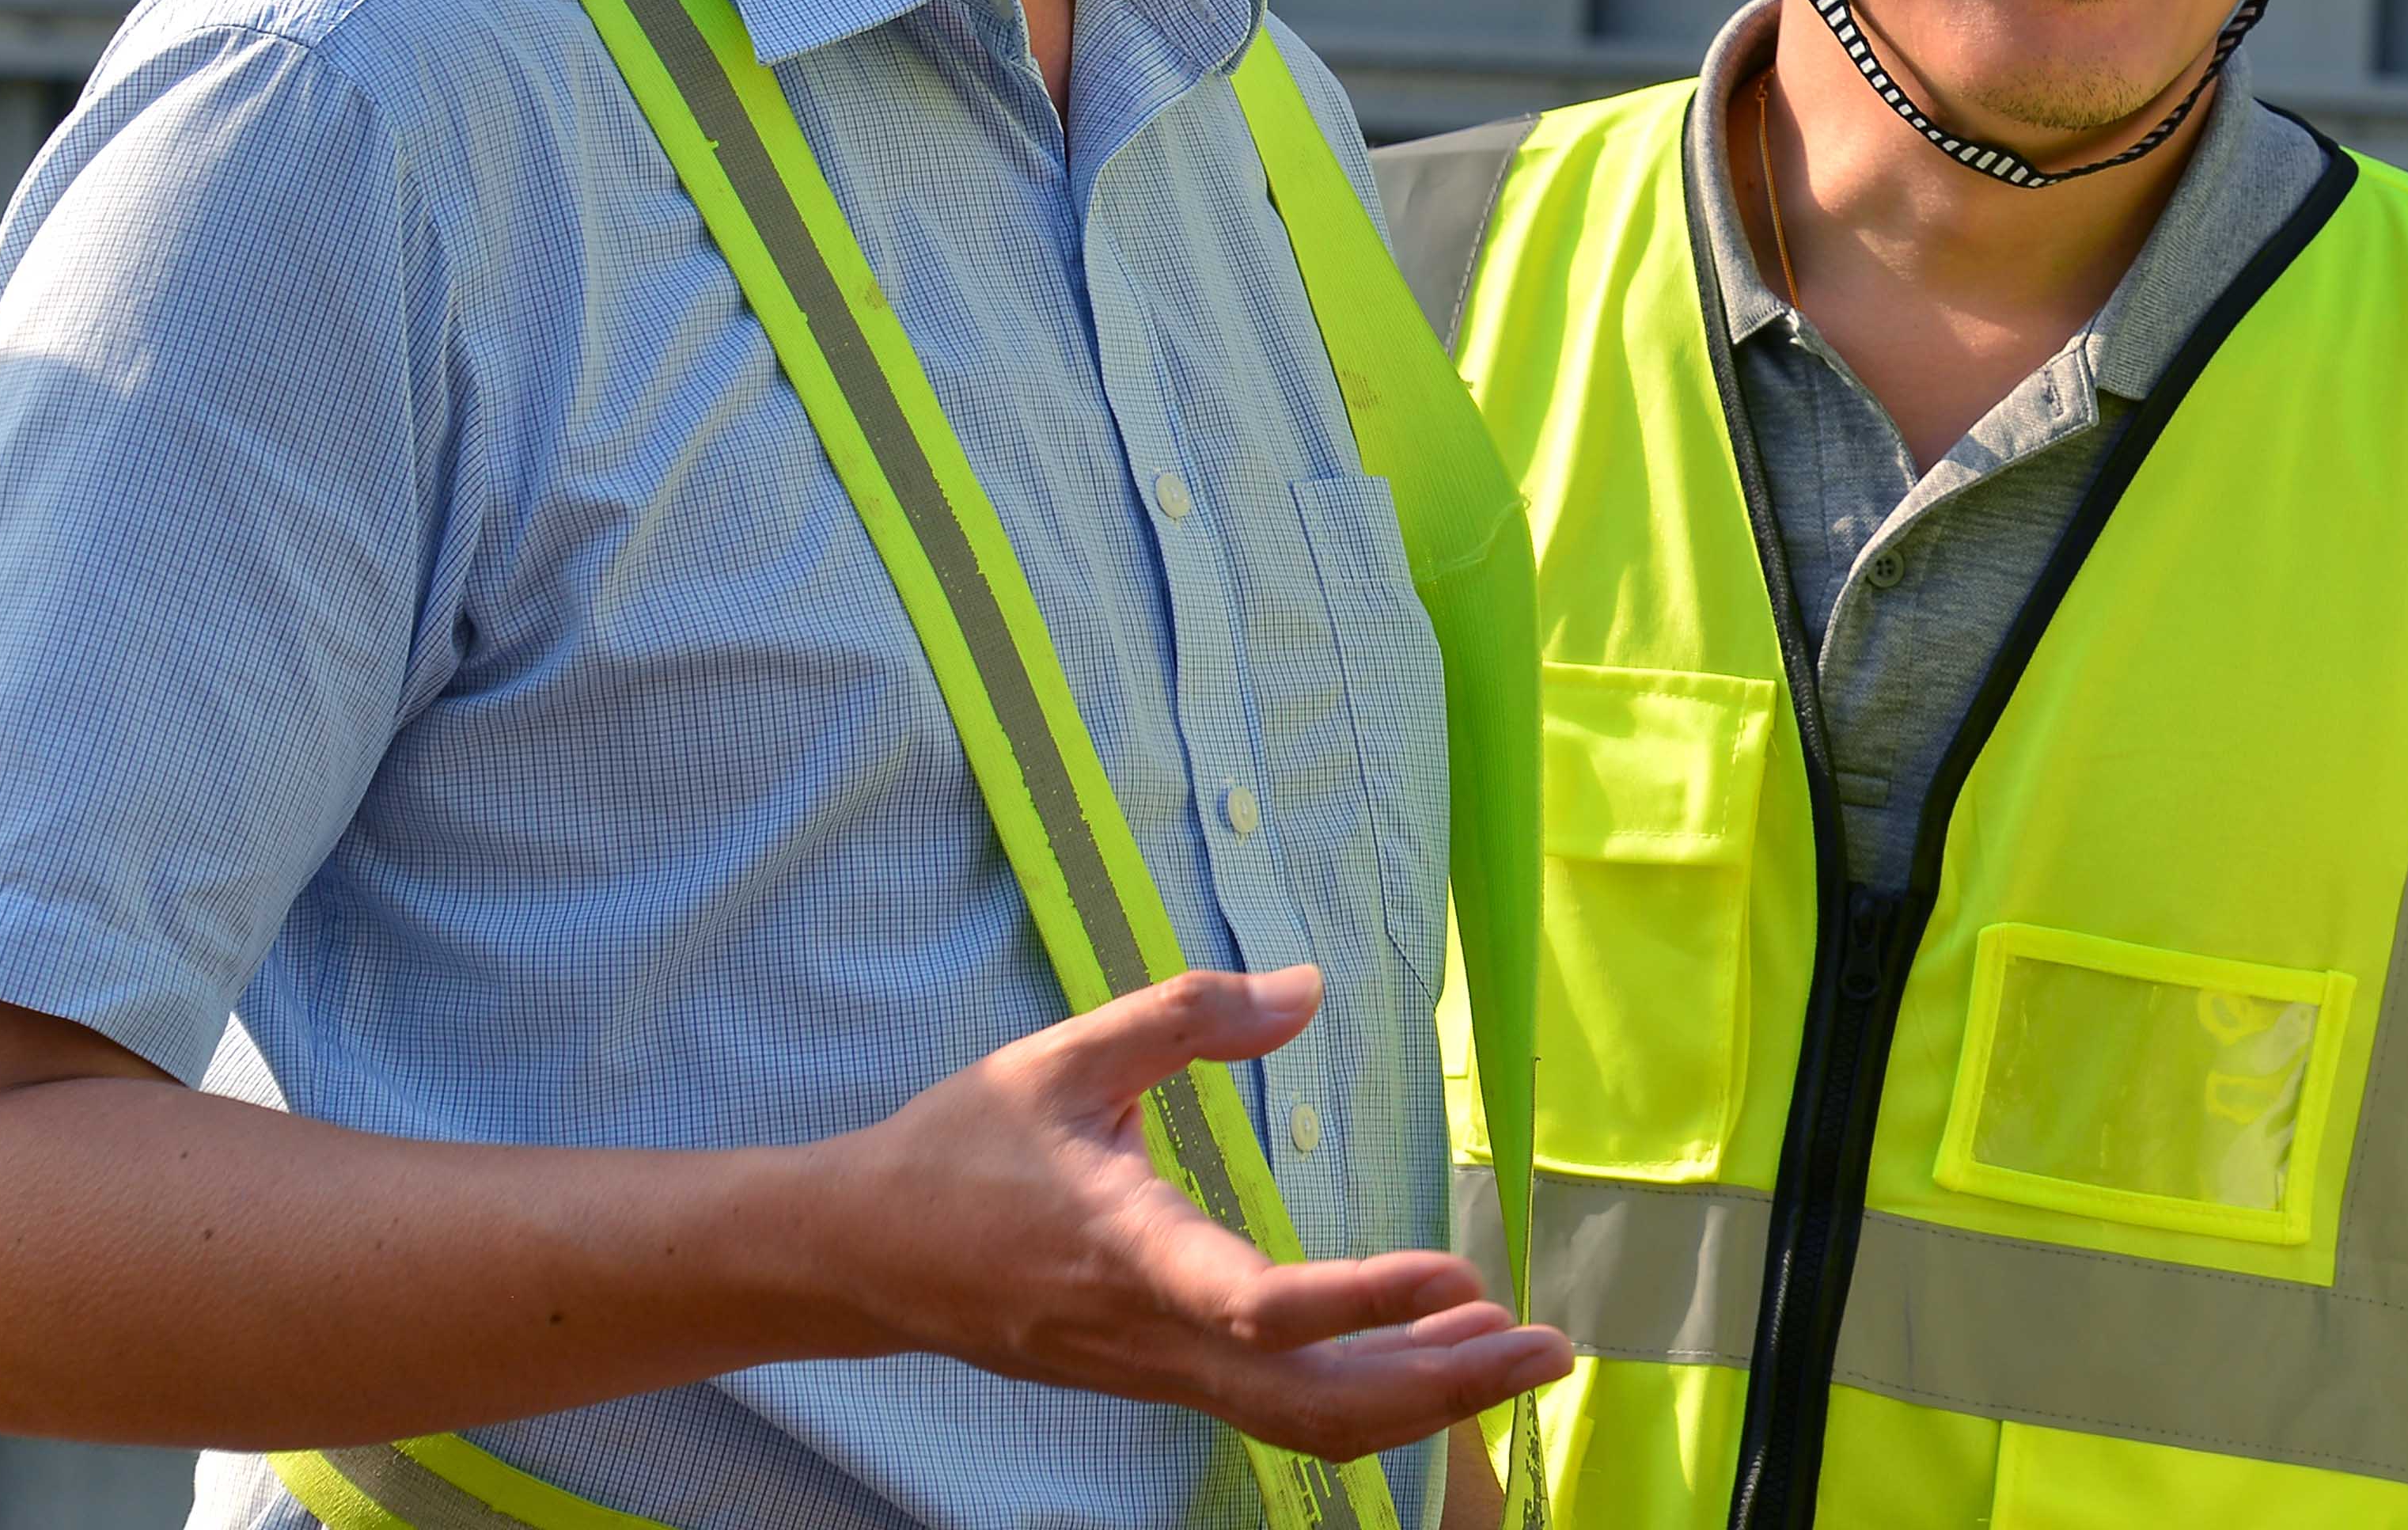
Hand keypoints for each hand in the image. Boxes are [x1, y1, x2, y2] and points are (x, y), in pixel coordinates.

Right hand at [810, 965, 1571, 1463]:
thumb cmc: (959, 1146)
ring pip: (1301, 1421)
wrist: (856, 1255)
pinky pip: (1276, 1409)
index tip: (1458, 1275)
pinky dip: (1365, 1392)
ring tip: (1513, 1353)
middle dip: (1441, 1390)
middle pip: (1311, 1404)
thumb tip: (1308, 988)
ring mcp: (1153, 1372)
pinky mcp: (1158, 1375)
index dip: (1364, 1302)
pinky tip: (1430, 1350)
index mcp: (1127, 1253)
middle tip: (1551, 1350)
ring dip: (1418, 1399)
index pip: (1260, 1305)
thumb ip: (1189, 1013)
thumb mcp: (1066, 1053)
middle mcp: (1149, 1337)